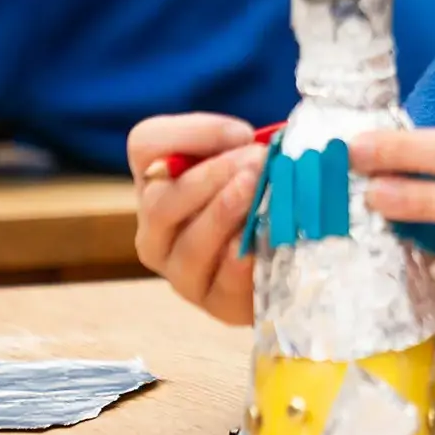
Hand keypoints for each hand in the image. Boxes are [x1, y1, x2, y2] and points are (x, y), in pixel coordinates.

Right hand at [129, 113, 261, 324]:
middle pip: (161, 203)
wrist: (288, 253)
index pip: (147, 143)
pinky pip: (223, 281)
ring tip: (259, 191)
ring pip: (190, 245)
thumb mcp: (252, 157)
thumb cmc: (263, 192)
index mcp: (158, 179)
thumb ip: (242, 144)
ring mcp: (180, 270)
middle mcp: (156, 228)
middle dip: (214, 177)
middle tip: (259, 161)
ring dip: (226, 213)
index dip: (193, 134)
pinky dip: (244, 258)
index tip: (242, 133)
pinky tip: (264, 237)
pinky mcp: (214, 302)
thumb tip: (245, 141)